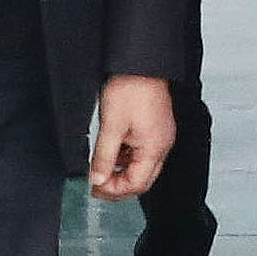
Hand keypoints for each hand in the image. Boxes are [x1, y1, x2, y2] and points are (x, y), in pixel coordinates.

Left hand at [90, 74, 175, 198]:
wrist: (141, 65)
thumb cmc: (131, 89)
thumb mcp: (111, 126)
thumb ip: (104, 157)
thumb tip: (98, 179)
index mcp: (154, 148)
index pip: (136, 184)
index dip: (114, 190)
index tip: (94, 188)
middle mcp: (162, 145)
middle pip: (142, 180)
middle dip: (118, 186)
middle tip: (96, 186)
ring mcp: (160, 137)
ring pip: (142, 167)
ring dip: (122, 172)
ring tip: (101, 170)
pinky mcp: (155, 129)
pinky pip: (142, 153)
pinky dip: (126, 158)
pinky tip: (112, 154)